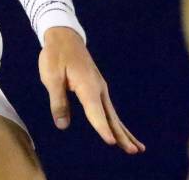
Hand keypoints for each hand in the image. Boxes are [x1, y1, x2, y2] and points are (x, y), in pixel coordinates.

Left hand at [39, 27, 144, 153]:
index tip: (111, 142)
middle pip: (111, 116)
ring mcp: (100, 88)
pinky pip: (109, 110)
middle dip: (122, 135)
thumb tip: (63, 125)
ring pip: (113, 115)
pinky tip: (121, 133)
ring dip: (124, 132)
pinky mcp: (98, 89)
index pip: (95, 112)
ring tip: (137, 149)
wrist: (64, 36)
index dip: (102, 128)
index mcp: (87, 85)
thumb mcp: (51, 77)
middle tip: (134, 151)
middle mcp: (98, 88)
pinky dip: (117, 123)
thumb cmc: (55, 55)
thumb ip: (58, 101)